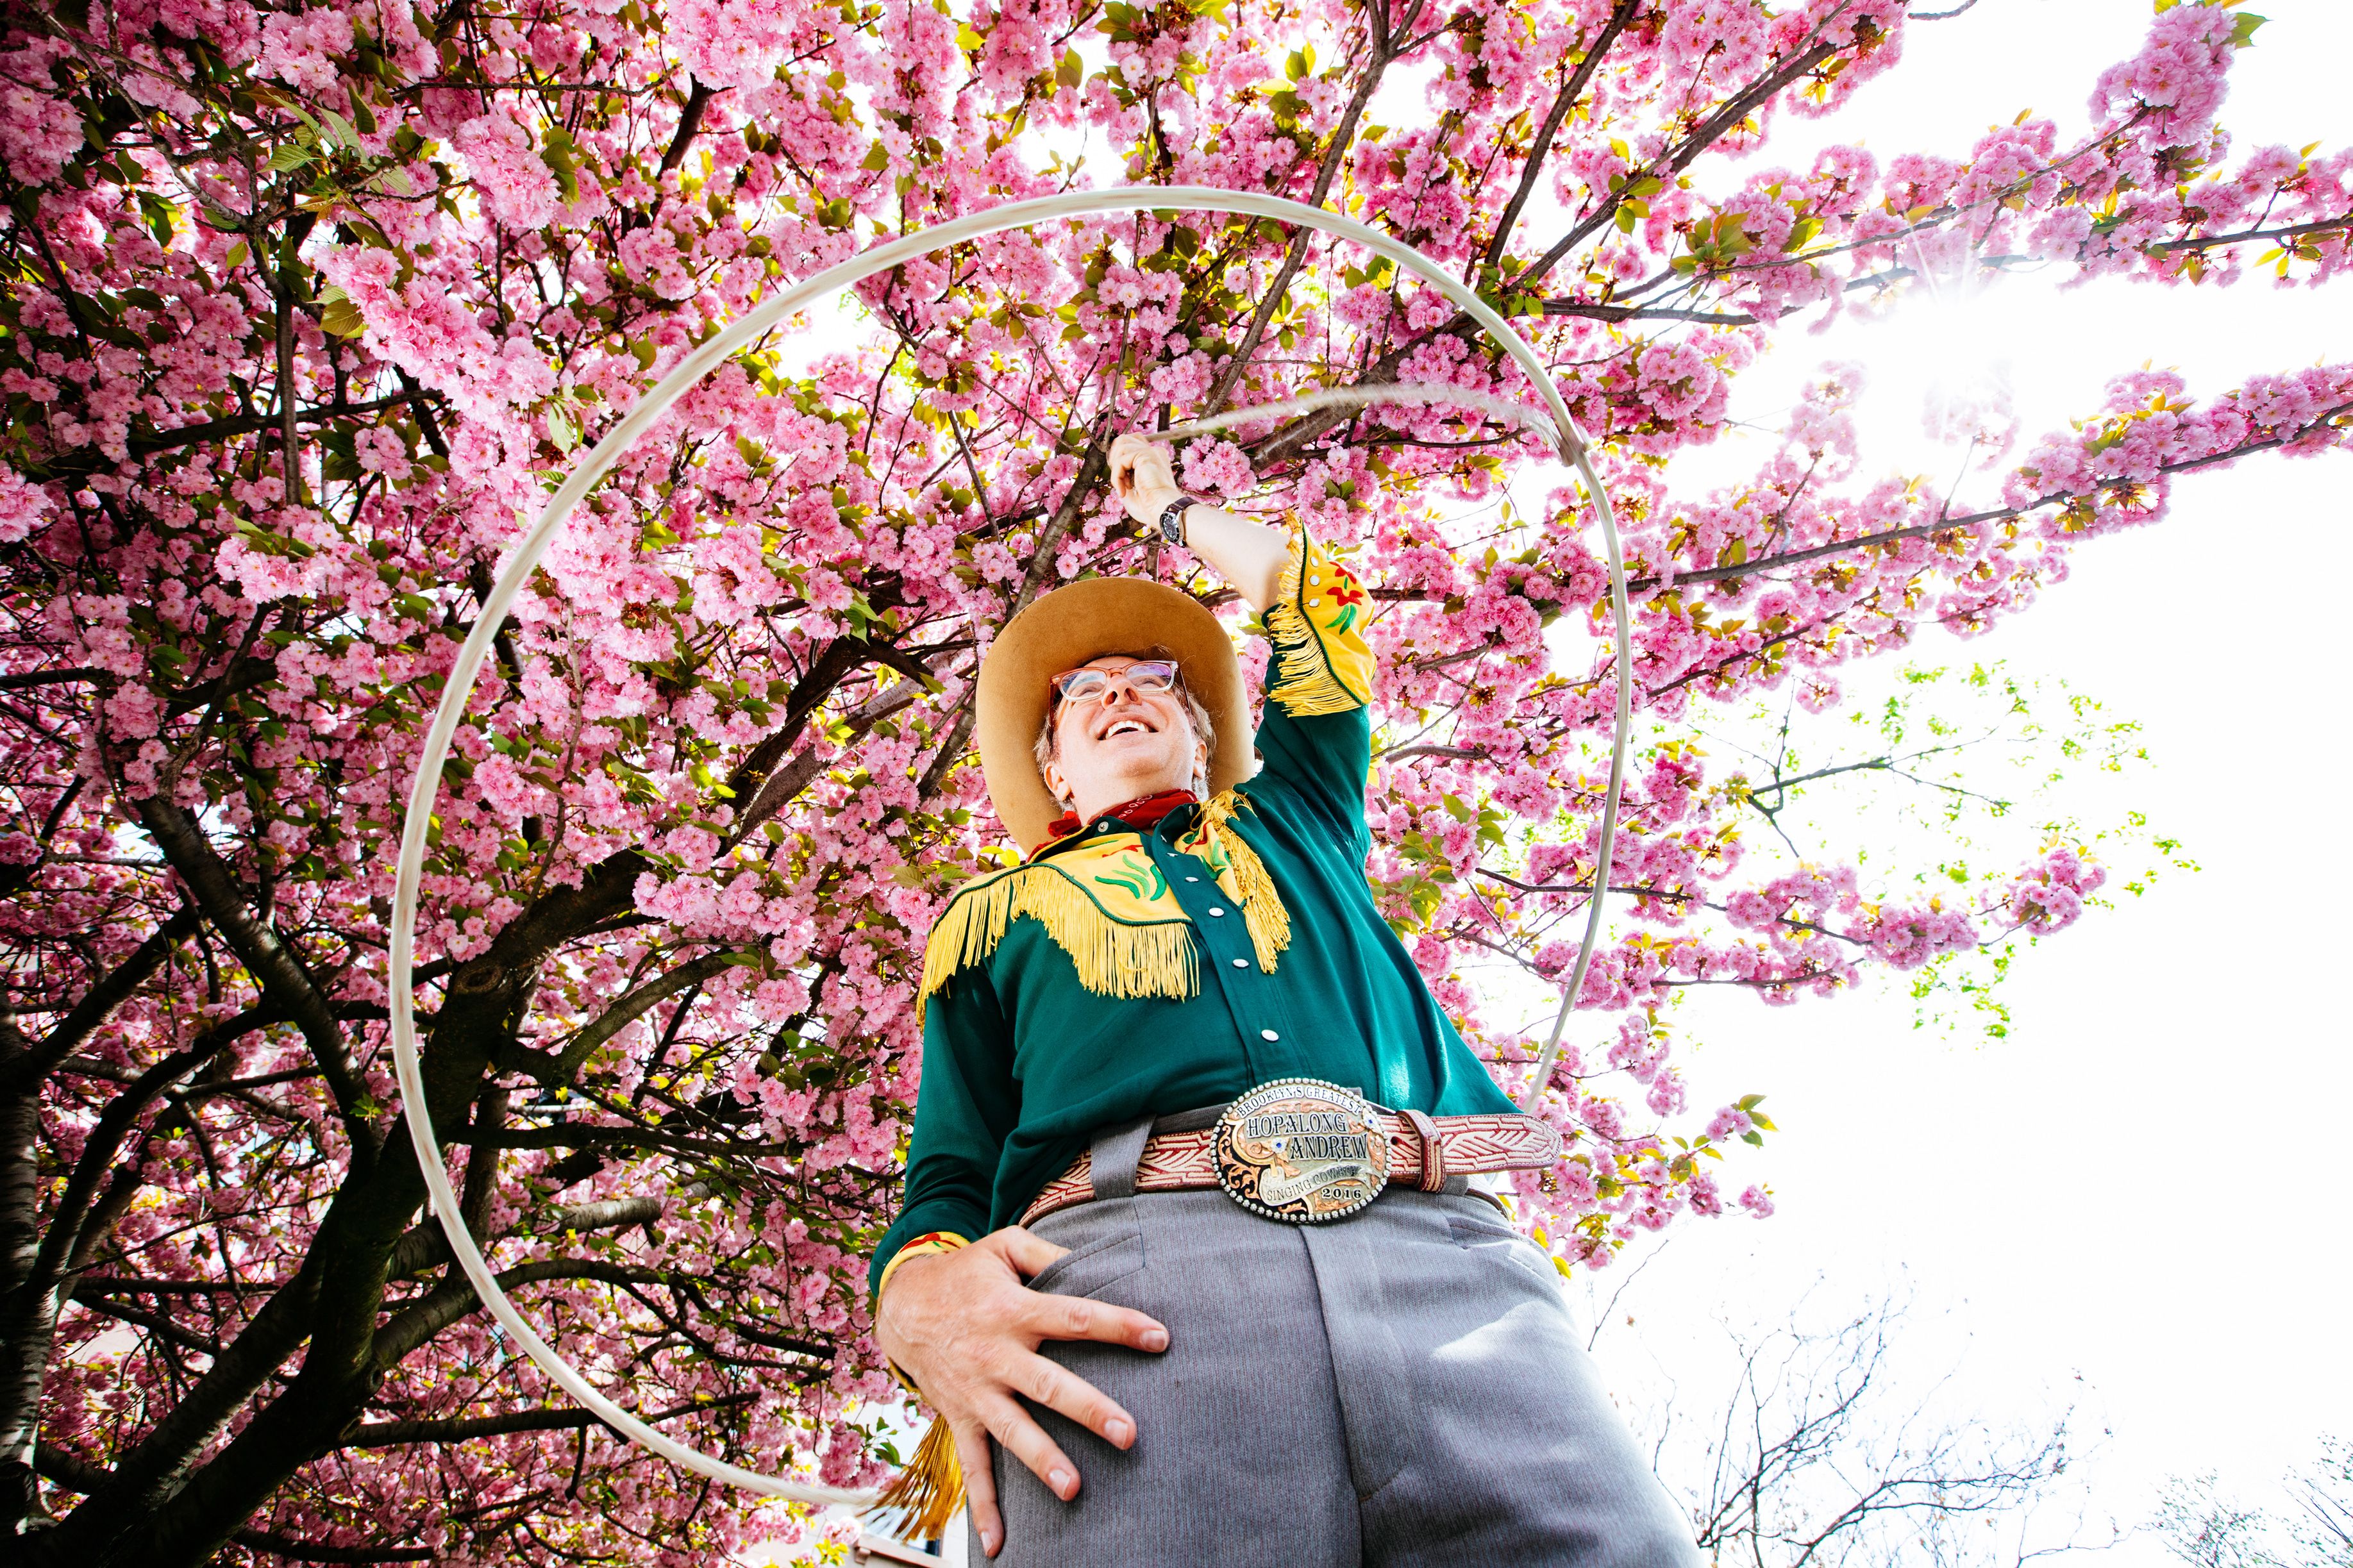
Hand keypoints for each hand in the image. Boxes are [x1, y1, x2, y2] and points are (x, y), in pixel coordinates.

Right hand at [875, 1227, 1169, 1557]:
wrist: (901, 1304)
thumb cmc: (966, 1273)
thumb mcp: (1004, 1247)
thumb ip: (1049, 1252)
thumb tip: (1094, 1259)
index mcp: (1015, 1309)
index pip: (1074, 1317)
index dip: (1118, 1324)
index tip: (1160, 1337)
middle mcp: (996, 1354)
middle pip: (1048, 1384)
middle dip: (1088, 1410)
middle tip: (1129, 1433)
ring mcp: (977, 1391)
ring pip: (1012, 1430)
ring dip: (1041, 1459)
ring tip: (1072, 1487)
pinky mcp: (960, 1417)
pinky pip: (972, 1466)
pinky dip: (983, 1507)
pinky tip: (1000, 1544)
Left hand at [1107, 432, 1181, 526]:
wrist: (1164, 511)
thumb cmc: (1152, 507)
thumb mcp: (1132, 490)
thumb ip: (1124, 477)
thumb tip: (1114, 473)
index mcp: (1153, 460)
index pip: (1132, 445)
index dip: (1120, 459)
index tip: (1121, 480)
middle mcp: (1153, 452)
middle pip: (1124, 439)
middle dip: (1115, 458)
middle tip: (1118, 479)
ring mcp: (1151, 452)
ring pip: (1121, 445)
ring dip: (1116, 468)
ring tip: (1122, 485)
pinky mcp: (1146, 455)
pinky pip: (1121, 459)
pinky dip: (1117, 476)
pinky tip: (1124, 490)